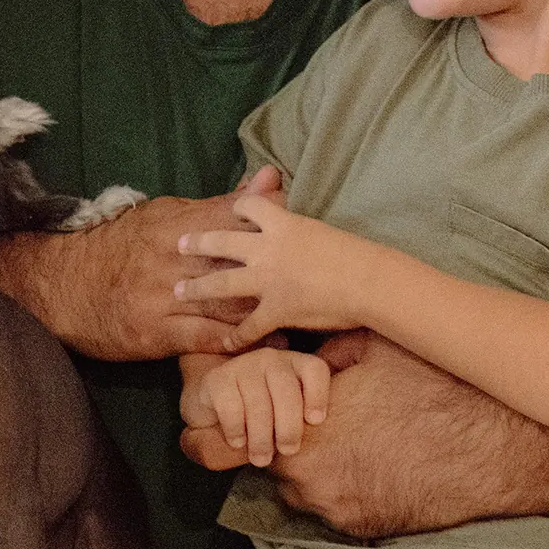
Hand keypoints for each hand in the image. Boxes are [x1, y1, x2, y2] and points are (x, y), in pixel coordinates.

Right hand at [0, 167, 287, 360]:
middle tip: (318, 279)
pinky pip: (206, 338)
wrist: (65, 289)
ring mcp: (162, 297)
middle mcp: (170, 259)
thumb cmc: (120, 250)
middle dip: (278, 272)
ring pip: (227, 303)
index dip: (274, 227)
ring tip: (306, 318)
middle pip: (239, 262)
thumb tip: (271, 175)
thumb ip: (221, 203)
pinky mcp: (156, 332)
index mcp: (175, 226)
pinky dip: (241, 341)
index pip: (237, 220)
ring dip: (268, 312)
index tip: (308, 235)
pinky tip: (269, 344)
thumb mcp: (165, 216)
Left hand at [174, 193, 370, 348]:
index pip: (248, 205)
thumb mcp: (320, 229)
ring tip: (179, 291)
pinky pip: (249, 326)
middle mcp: (267, 250)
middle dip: (197, 243)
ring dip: (198, 288)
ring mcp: (268, 281)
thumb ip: (297, 224)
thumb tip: (291, 217)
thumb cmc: (355, 254)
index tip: (227, 213)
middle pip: (221, 242)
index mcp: (283, 224)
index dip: (236, 208)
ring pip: (223, 283)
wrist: (369, 281)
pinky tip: (225, 343)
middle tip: (179, 245)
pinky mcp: (276, 310)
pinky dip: (236, 337)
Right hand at [181, 347, 330, 466]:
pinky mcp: (216, 379)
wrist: (218, 411)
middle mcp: (270, 359)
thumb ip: (310, 418)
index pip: (315, 369)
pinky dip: (236, 430)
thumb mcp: (292, 414)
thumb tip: (335, 440)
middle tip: (287, 450)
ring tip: (261, 458)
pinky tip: (238, 442)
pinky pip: (232, 408)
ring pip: (258, 403)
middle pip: (286, 390)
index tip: (315, 422)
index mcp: (295, 363)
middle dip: (288, 426)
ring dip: (261, 437)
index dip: (318, 395)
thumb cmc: (266, 417)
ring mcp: (242, 366)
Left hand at [182, 330, 524, 535]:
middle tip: (289, 422)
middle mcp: (302, 478)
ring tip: (351, 437)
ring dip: (307, 463)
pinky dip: (341, 483)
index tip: (200, 424)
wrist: (501, 452)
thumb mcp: (370, 349)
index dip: (200, 433)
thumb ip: (318, 354)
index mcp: (292, 430)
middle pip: (256, 462)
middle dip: (264, 440)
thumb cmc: (435, 390)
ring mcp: (332, 509)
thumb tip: (287, 344)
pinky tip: (375, 459)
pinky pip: (332, 503)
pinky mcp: (360, 527)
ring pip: (295, 484)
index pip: (209, 446)